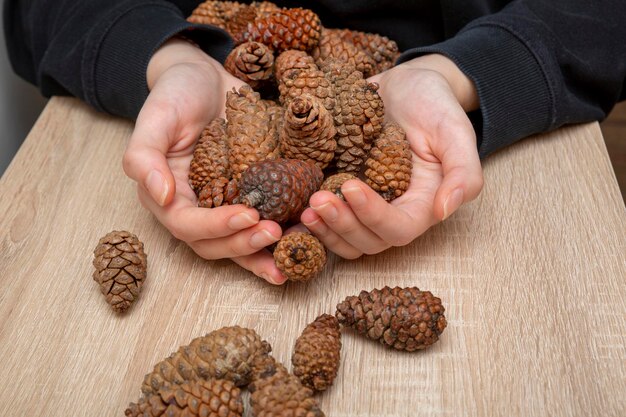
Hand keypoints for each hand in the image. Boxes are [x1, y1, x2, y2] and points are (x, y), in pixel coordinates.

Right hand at [122, 38, 284, 283]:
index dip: (216, 227)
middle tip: (274, 232)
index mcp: (169, 197)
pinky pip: (264, 221)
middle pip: (214, 244)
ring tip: (294, 249)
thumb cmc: (177, 94)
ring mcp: (225, 205)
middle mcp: (196, 208)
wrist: (207, 79)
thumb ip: (144, 157)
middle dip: (244, 244)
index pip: (187, 225)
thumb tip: (162, 197)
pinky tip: (307, 234)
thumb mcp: (156, 117)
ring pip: (240, 242)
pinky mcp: (251, 196)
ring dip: (264, 252)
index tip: (247, 214)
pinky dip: (283, 233)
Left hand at [300, 54, 483, 258]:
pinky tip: (296, 208)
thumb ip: (463, 173)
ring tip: (307, 206)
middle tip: (318, 199)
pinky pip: (329, 221)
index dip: (374, 216)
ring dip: (325, 230)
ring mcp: (367, 205)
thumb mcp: (456, 131)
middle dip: (342, 225)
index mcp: (422, 204)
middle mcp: (393, 211)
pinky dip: (313, 223)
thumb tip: (444, 211)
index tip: (352, 187)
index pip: (398, 229)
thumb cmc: (434, 105)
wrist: (406, 86)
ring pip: (346, 239)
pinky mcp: (344, 193)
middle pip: (368, 241)